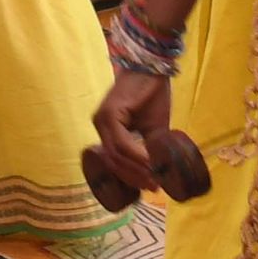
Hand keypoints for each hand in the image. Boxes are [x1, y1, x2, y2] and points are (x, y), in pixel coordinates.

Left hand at [90, 72, 174, 192]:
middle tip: (153, 187)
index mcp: (108, 130)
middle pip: (112, 161)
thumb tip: (157, 173)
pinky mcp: (110, 113)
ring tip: (154, 178)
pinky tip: (150, 162)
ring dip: (135, 169)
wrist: (153, 69)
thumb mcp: (154, 128)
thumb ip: (150, 148)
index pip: (113, 161)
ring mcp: (102, 119)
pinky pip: (121, 141)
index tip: (149, 188)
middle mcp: (100, 125)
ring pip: (116, 154)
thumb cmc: (152, 96)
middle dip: (133, 177)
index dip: (130, 177)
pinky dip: (136, 154)